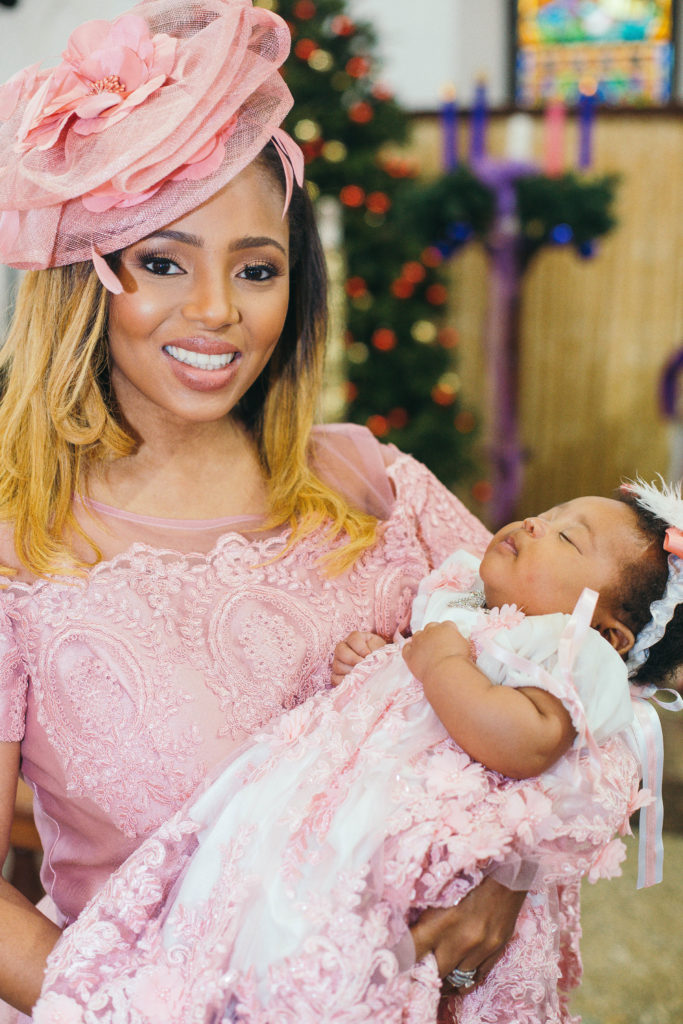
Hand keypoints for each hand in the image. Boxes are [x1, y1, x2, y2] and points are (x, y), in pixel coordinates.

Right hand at [331, 631, 386, 685]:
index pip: (353, 639)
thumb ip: (375, 650)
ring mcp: (339, 661)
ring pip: (337, 666)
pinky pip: (335, 678)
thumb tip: (369, 658)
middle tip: (363, 666)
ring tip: (361, 675)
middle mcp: (344, 647)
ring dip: (350, 672)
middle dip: (352, 659)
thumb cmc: (380, 654)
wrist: (381, 665)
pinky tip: (354, 683)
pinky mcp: (337, 674)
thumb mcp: (381, 648)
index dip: (360, 648)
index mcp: (356, 638)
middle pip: (340, 651)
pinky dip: (343, 681)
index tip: (369, 655)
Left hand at [402, 621, 469, 683]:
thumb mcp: (465, 646)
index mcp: (446, 628)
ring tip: (427, 651)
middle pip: (430, 627)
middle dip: (434, 634)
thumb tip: (455, 642)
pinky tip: (414, 654)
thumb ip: (457, 640)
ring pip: (417, 636)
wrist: (445, 672)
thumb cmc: (458, 661)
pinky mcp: (410, 653)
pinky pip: (406, 648)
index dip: (448, 632)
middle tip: (438, 644)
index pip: (447, 625)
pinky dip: (410, 650)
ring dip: (421, 641)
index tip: (450, 639)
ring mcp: (418, 641)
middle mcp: (430, 631)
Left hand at [409, 877, 525, 989]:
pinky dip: (464, 981)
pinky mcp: (496, 950)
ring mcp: (481, 949)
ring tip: (436, 977)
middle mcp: (460, 941)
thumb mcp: (439, 889)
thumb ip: (424, 913)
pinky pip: (476, 978)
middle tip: (416, 972)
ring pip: (457, 980)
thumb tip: (405, 928)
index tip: (394, 963)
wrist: (506, 869)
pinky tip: (456, 980)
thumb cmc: (468, 873)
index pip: (411, 951)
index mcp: (440, 922)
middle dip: (425, 973)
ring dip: (445, 978)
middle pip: (435, 973)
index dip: (399, 959)